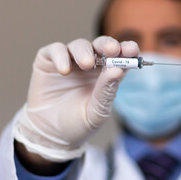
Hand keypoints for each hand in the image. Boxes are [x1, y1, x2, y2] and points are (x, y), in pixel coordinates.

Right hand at [13, 36, 138, 161]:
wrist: (50, 135)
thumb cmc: (78, 124)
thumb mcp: (96, 112)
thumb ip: (106, 92)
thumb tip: (117, 70)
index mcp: (107, 74)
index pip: (121, 57)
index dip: (128, 50)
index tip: (132, 50)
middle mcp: (91, 64)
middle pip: (102, 45)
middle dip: (108, 45)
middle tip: (111, 49)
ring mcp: (70, 60)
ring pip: (80, 45)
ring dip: (85, 51)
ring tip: (86, 64)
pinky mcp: (49, 61)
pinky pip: (56, 50)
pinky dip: (61, 56)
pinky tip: (65, 71)